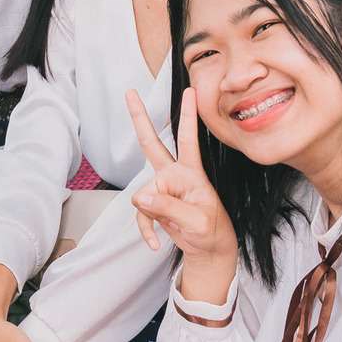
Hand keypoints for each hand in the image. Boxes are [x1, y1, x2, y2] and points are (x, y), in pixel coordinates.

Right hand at [126, 88, 236, 264]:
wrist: (208, 250)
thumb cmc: (211, 232)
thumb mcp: (197, 222)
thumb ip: (168, 207)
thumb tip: (140, 198)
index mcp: (191, 173)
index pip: (188, 140)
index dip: (188, 116)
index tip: (190, 91)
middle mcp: (174, 175)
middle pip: (151, 144)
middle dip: (140, 118)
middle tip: (130, 92)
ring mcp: (162, 189)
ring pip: (141, 196)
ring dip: (151, 216)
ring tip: (171, 228)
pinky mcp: (154, 204)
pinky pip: (140, 214)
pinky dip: (146, 230)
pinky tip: (155, 243)